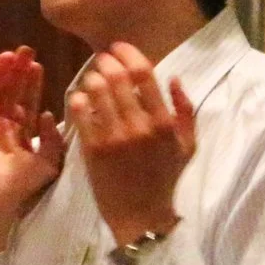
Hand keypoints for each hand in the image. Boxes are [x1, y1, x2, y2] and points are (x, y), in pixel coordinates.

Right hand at [0, 48, 65, 254]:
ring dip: (0, 72)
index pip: (26, 101)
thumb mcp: (47, 162)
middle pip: (9, 91)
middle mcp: (1, 125)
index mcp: (20, 133)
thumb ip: (53, 139)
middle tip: (25, 51)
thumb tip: (47, 112)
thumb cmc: (19, 186)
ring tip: (9, 56)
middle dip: (17, 72)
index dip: (32, 83)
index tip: (38, 65)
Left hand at [65, 43, 195, 247]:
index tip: (119, 48)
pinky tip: (79, 98)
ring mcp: (114, 138)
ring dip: (91, 78)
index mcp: (164, 122)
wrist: (141, 216)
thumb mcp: (187, 146)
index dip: (128, 53)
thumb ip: (185, 110)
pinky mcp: (93, 150)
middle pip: (117, 77)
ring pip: (96, 91)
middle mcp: (139, 126)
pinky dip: (77, 99)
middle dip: (106, 61)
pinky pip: (80, 114)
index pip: (144, 73)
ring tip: (92, 78)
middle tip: (101, 59)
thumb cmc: (164, 179)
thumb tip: (174, 78)